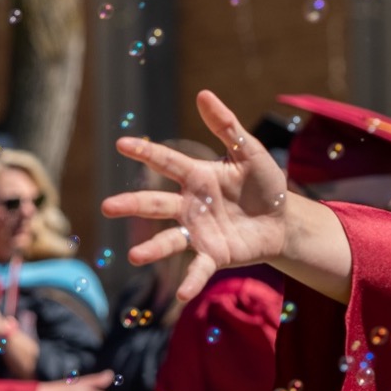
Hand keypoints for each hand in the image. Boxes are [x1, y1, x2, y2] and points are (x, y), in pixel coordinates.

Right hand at [101, 90, 290, 301]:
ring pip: (169, 239)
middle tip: (107, 207)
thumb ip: (227, 126)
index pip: (167, 162)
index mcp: (198, 177)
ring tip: (135, 255)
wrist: (284, 220)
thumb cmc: (265, 184)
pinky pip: (198, 269)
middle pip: (157, 204)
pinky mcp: (214, 254)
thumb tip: (204, 94)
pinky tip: (180, 296)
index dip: (146, 153)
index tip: (121, 143)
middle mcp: (191, 205)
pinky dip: (189, 282)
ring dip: (152, 248)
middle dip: (132, 205)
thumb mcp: (250, 153)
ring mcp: (199, 232)